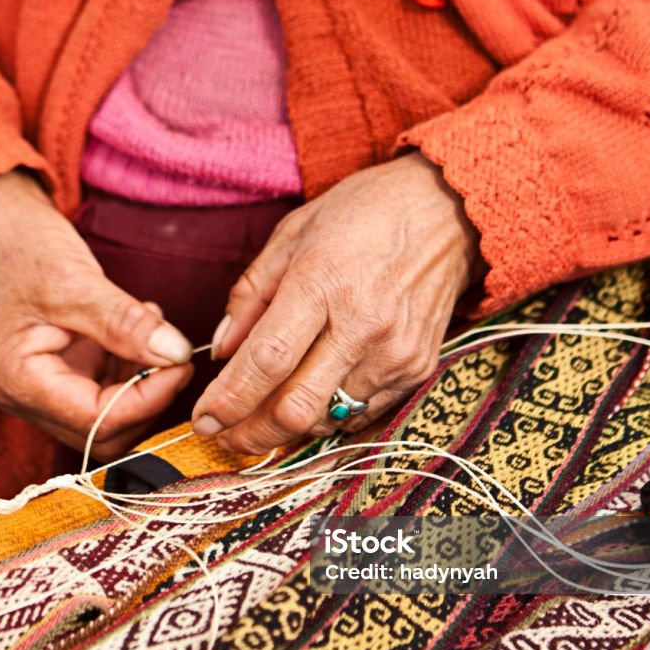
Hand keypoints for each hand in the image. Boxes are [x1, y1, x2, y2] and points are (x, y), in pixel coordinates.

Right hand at [0, 170, 193, 460]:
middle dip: (147, 399)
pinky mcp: (58, 372)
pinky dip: (131, 367)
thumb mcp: (74, 282)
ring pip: (109, 416)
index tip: (182, 363)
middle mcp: (25, 397)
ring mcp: (41, 388)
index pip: (97, 422)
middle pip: (103, 433)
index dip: (148, 398)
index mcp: (18, 382)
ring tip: (155, 329)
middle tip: (177, 355)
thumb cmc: (18, 245)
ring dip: (142, 383)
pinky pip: (104, 389)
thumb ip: (125, 323)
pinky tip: (141, 327)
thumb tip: (177, 354)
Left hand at [190, 153, 481, 452]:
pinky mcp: (417, 368)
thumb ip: (250, 295)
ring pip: (326, 419)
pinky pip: (359, 414)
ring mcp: (394, 352)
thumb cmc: (361, 216)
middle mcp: (362, 324)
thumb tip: (222, 352)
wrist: (445, 212)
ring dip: (286, 427)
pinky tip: (308, 398)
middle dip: (251, 435)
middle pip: (296, 407)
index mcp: (322, 282)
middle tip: (223, 437)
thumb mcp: (292, 235)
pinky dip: (326, 416)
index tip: (203, 419)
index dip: (228, 401)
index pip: (266, 361)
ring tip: (261, 416)